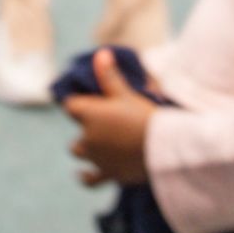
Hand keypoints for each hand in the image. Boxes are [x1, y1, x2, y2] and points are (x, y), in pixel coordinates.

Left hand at [63, 51, 156, 188]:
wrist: (162, 149)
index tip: (90, 101)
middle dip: (86, 126)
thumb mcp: (126, 93)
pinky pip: (89, 179)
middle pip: (78, 129)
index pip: (70, 105)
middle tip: (105, 123)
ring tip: (97, 144)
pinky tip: (84, 175)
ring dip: (85, 148)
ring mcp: (96, 157)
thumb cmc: (144, 116)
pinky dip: (86, 177)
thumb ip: (109, 75)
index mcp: (88, 114)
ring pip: (78, 152)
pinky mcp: (108, 174)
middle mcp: (87, 136)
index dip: (79, 103)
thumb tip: (100, 53)